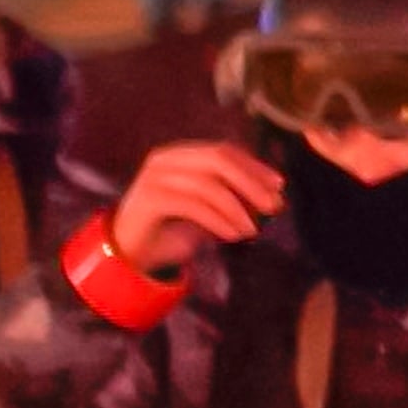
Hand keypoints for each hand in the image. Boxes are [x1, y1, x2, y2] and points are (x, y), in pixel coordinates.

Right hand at [110, 138, 280, 279]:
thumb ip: (232, 199)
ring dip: (237, 208)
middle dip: (251, 182)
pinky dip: (219, 220)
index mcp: (180, 155)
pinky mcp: (149, 198)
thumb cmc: (168, 232)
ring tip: (252, 230)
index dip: (254, 166)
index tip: (279, 186)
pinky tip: (233, 235)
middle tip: (273, 206)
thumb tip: (272, 196)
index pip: (224, 151)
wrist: (127, 256)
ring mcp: (154, 177)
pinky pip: (193, 205)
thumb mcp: (207, 211)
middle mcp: (165, 159)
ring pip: (208, 184)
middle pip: (218, 160)